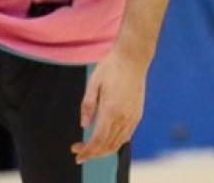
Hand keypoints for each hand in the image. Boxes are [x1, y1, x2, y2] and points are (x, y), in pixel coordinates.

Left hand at [72, 46, 147, 163]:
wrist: (133, 58)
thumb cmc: (110, 67)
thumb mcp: (93, 82)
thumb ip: (88, 105)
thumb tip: (84, 126)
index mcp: (111, 110)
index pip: (98, 141)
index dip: (87, 151)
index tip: (76, 155)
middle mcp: (123, 117)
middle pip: (107, 146)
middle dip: (92, 153)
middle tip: (78, 151)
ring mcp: (132, 117)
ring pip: (118, 143)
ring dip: (103, 150)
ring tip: (89, 148)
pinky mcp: (137, 115)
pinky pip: (126, 136)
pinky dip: (115, 143)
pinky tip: (105, 139)